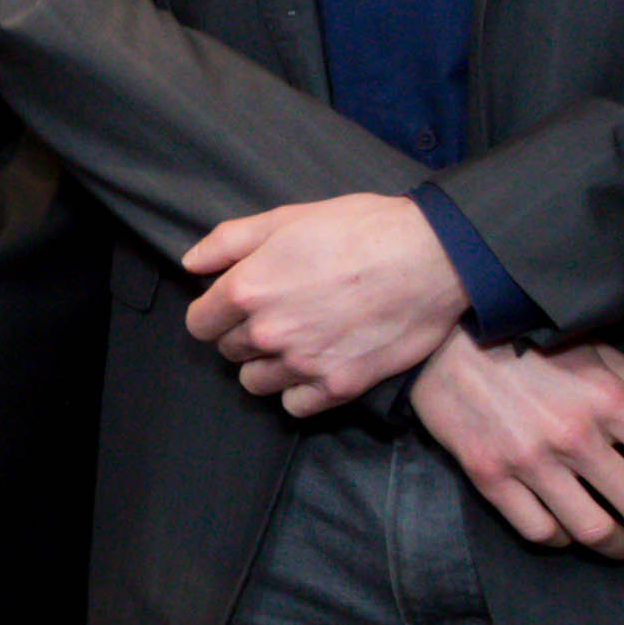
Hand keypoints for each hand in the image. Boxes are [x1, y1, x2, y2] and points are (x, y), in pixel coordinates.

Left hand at [182, 194, 468, 412]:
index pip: (200, 323)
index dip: (214, 313)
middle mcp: (268, 332)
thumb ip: (228, 242)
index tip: (234, 306)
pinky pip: (295, 406)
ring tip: (294, 342)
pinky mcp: (340, 385)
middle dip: (243, 334)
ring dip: (267, 366)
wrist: (432, 257)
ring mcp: (304, 363)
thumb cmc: (359, 230)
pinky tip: (315, 367)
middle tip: (276, 315)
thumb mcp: (285, 218)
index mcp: (247, 289)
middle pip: (229, 351)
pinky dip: (299, 392)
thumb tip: (191, 264)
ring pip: (256, 382)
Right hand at [413, 336, 623, 559]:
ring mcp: (528, 458)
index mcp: (609, 400)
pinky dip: (563, 539)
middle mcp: (574, 435)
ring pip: (595, 530)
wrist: (440, 334)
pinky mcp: (488, 473)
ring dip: (622, 547)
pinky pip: (539, 530)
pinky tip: (570, 529)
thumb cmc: (526, 338)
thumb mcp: (597, 350)